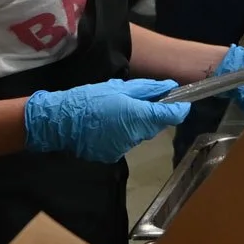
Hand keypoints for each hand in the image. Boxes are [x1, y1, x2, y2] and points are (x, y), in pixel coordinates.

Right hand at [24, 78, 188, 162]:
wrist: (60, 122)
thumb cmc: (90, 99)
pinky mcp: (112, 155)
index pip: (171, 116)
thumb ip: (147, 90)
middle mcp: (135, 135)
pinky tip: (110, 125)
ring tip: (120, 112)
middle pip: (156, 125)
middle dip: (155, 114)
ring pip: (141, 134)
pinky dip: (123, 133)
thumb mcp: (119, 87)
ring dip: (138, 124)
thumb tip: (169, 88)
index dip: (180, 109)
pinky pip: (126, 142)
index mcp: (138, 116)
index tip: (183, 103)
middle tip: (142, 101)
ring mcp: (124, 148)